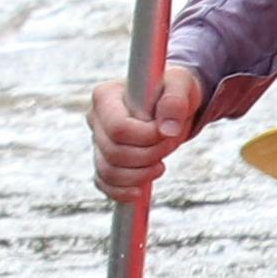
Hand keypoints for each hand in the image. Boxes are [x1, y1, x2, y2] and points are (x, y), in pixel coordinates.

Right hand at [88, 60, 210, 203]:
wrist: (171, 106)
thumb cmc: (174, 90)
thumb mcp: (181, 86)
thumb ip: (175, 101)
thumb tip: (168, 129)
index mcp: (106, 96)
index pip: (119, 129)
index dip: (147, 137)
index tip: (168, 131)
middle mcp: (95, 119)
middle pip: (115, 153)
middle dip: (149, 155)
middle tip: (170, 143)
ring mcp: (97, 142)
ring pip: (109, 172)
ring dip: (141, 174)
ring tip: (161, 162)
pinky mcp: (104, 160)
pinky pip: (104, 183)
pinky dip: (121, 192)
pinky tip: (140, 191)